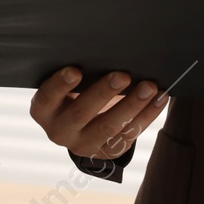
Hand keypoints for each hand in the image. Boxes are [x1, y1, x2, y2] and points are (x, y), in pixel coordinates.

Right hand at [30, 67, 168, 160]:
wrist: (79, 126)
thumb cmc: (73, 91)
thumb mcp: (66, 85)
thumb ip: (77, 74)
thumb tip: (105, 51)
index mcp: (44, 111)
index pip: (47, 98)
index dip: (60, 85)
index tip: (75, 70)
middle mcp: (59, 131)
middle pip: (80, 114)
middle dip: (103, 93)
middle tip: (123, 75)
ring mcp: (83, 145)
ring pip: (109, 128)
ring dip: (132, 106)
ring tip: (149, 87)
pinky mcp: (106, 152)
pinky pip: (129, 135)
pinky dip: (147, 115)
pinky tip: (159, 98)